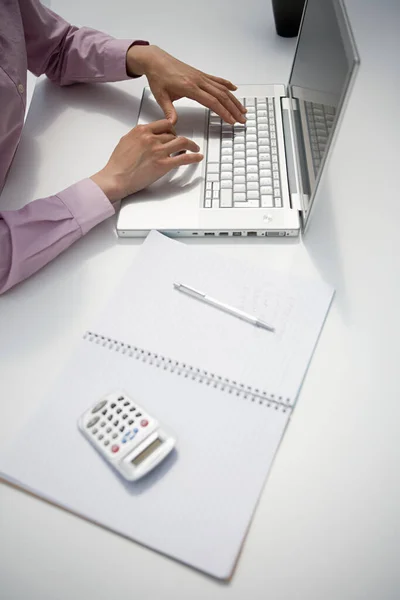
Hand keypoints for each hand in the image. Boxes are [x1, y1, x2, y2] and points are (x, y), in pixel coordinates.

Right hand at [90, 120, 202, 202]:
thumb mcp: (126, 141)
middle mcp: (151, 138)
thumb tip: (147, 137)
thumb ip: (139, 136)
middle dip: (179, 139)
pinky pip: (184, 158)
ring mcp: (158, 151)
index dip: (171, 128)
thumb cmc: (118, 164)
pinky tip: (198, 157)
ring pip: (181, 142)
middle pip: (173, 134)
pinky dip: (194, 157)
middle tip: (183, 144)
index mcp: (141, 131)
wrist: (115, 178)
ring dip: (191, 145)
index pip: (163, 124)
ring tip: (195, 148)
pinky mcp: (163, 164)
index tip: (174, 132)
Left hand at [126, 45, 246, 124]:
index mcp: (189, 87)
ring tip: (242, 109)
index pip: (211, 102)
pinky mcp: (200, 74)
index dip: (223, 112)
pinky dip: (227, 84)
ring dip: (233, 100)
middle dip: (233, 109)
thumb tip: (172, 124)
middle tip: (242, 119)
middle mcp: (198, 81)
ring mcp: (200, 77)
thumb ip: (168, 111)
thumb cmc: (158, 77)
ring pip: (222, 88)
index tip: (231, 120)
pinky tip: (234, 90)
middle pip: (221, 96)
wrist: (155, 60)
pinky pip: (217, 79)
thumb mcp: (160, 96)